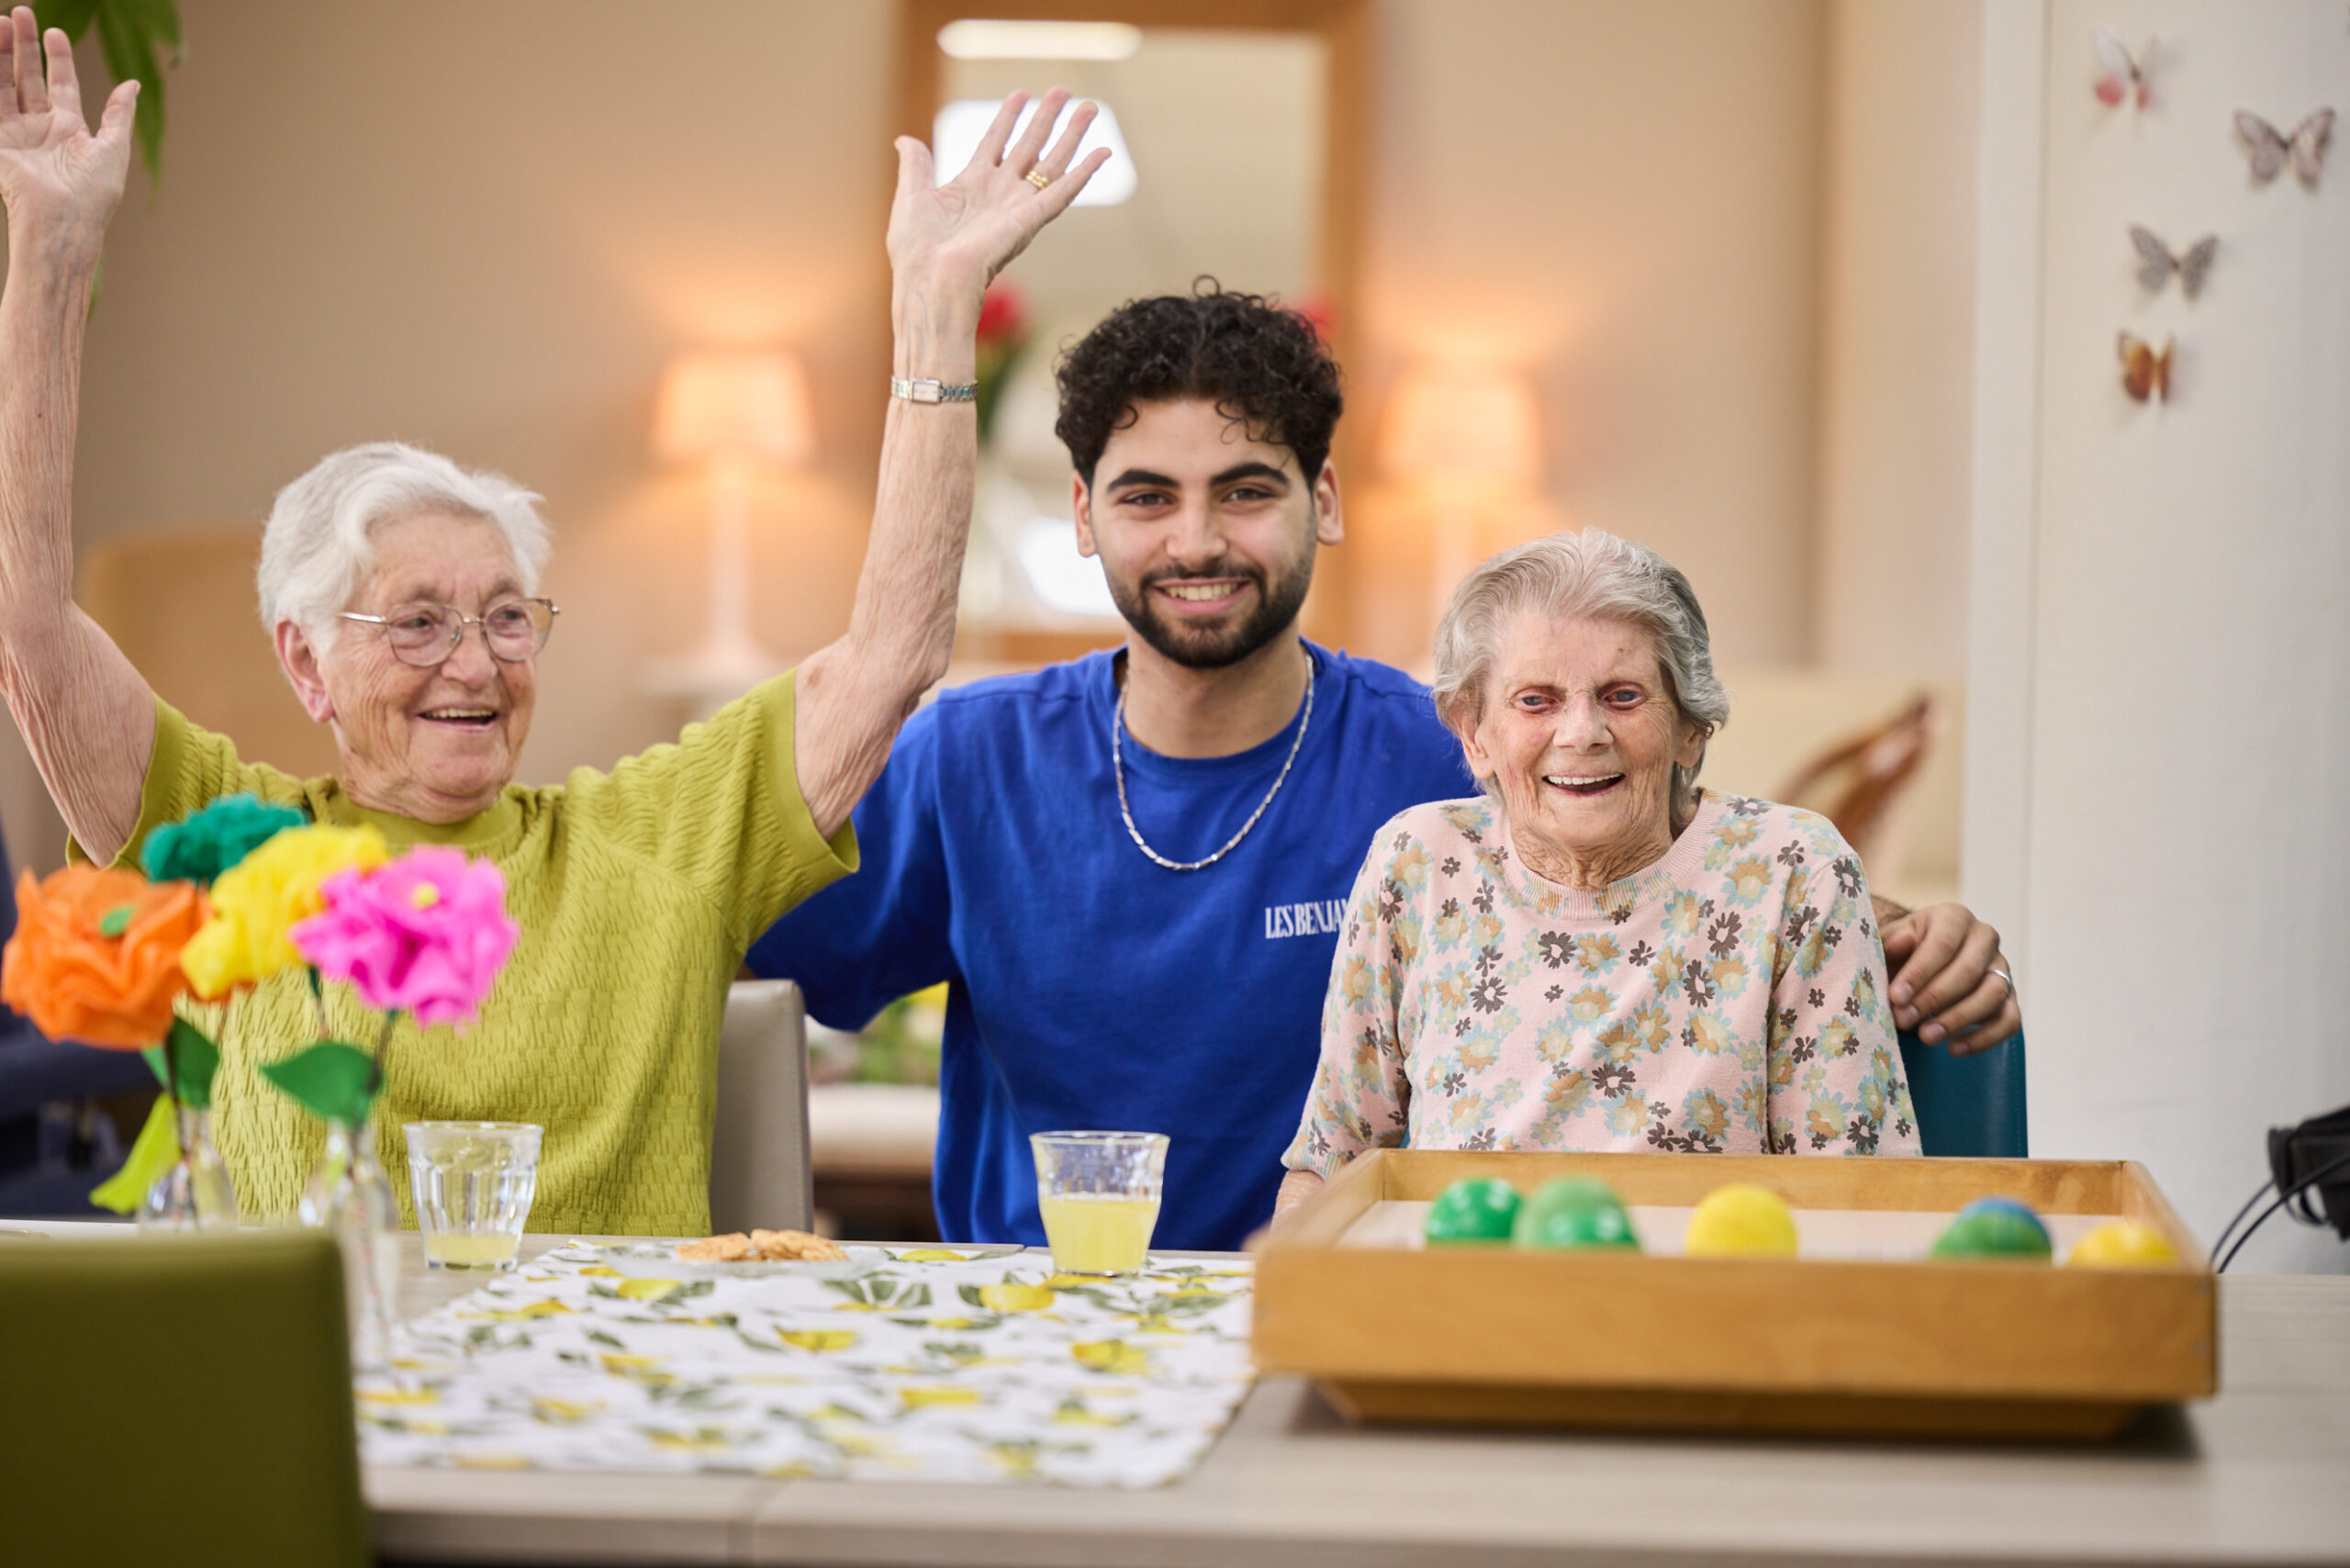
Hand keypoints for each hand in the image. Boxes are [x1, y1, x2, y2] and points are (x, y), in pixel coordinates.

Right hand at [0, 8, 136, 261]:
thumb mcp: (114, 148)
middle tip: (21, 13)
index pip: (62, 84)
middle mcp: (40, 128)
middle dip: (23, 46)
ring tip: (0, 22)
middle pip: (28, 77)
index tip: (55, 32)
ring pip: (4, 84)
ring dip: (1, 54)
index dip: (58, 58)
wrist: (66, 222)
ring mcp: (16, 134)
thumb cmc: (96, 194)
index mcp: (70, 130)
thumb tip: (132, 84)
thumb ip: (120, 114)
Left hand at [885, 86, 1109, 302]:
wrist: (931, 277)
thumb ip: (915, 165)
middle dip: (1046, 118)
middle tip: (1064, 91)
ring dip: (1072, 135)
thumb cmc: (916, 248)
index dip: (1008, 117)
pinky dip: (1084, 173)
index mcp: (971, 185)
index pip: (995, 141)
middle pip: (1029, 146)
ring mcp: (1017, 206)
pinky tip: (1102, 152)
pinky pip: (1063, 193)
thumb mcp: (911, 196)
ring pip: (1052, 163)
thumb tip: (904, 140)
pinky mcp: (1030, 220)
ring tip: (1089, 108)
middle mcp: (999, 193)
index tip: (1021, 94)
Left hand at [1882, 902, 2019, 1055]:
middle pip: (1968, 971)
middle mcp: (1984, 937)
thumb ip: (1890, 942)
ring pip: (1992, 994)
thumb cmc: (1900, 952)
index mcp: (1954, 917)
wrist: (1917, 963)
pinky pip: (2009, 1020)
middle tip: (1903, 1020)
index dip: (1919, 973)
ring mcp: (2002, 968)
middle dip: (1933, 999)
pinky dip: (1984, 1038)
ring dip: (1958, 1019)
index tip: (1896, 997)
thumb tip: (1902, 942)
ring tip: (1926, 1037)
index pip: (1942, 945)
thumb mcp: (1888, 942)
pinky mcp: (2010, 998)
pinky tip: (1954, 1049)